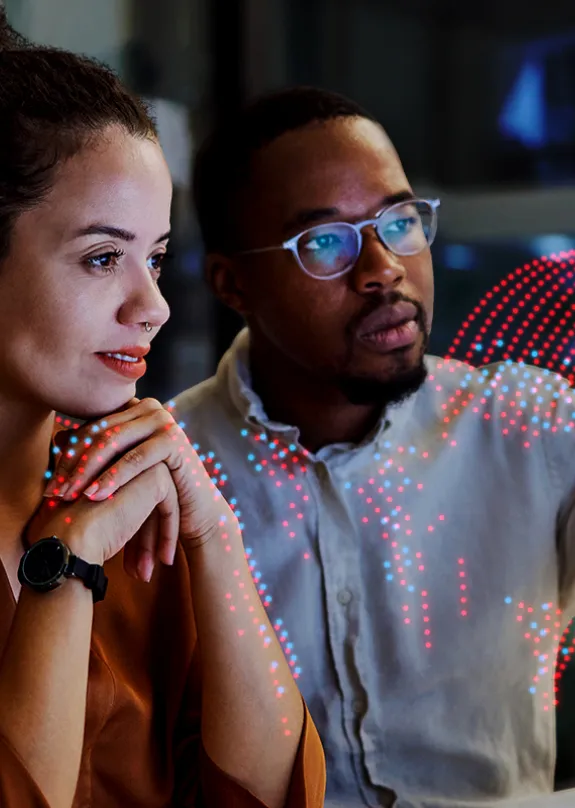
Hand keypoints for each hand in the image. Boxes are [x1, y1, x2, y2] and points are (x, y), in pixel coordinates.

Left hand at [44, 398, 238, 575]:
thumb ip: (95, 451)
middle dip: (73, 464)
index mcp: (133, 408)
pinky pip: (136, 458)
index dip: (67, 454)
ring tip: (69, 494)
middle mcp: (148, 408)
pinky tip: (95, 494)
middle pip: (98, 433)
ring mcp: (163, 420)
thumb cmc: (154, 489)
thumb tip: (58, 436)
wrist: (194, 511)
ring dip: (87, 471)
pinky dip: (113, 477)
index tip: (49, 482)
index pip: (91, 427)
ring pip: (113, 443)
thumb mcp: (120, 469)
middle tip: (54, 490)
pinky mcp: (174, 439)